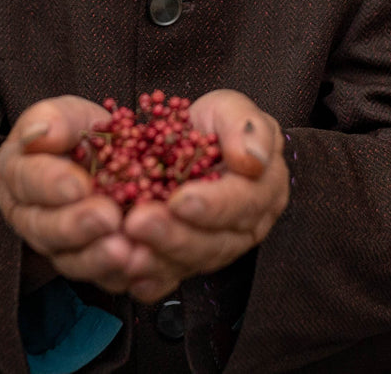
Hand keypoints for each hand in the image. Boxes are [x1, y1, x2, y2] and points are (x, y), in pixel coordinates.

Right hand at [0, 96, 139, 293]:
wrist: (106, 157)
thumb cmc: (79, 133)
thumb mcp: (67, 115)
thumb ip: (53, 119)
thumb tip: (43, 133)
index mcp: (16, 176)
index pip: (25, 181)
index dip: (50, 184)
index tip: (78, 184)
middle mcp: (31, 217)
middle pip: (44, 229)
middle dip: (76, 226)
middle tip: (108, 217)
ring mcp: (59, 247)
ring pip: (71, 262)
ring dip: (98, 259)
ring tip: (126, 250)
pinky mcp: (92, 266)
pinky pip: (103, 279)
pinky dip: (124, 275)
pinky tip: (143, 265)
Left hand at [118, 89, 288, 302]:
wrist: (188, 142)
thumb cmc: (212, 125)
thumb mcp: (230, 109)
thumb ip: (246, 126)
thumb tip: (252, 158)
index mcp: (263, 188)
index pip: (244, 202)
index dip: (213, 204)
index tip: (181, 200)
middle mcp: (245, 227)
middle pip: (216, 242)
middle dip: (175, 236)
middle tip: (139, 223)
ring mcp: (215, 248)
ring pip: (191, 263)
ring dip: (158, 260)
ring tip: (127, 250)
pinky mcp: (187, 262)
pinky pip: (170, 280)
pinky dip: (149, 282)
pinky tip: (128, 276)